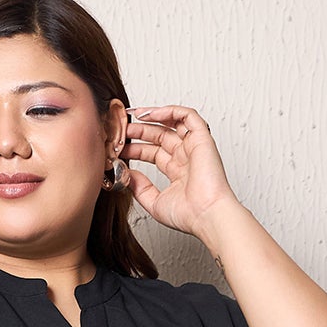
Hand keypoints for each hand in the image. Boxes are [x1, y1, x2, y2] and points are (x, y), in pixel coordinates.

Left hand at [121, 103, 238, 240]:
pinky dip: (169, 111)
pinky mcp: (202, 138)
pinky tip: (150, 114)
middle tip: (122, 129)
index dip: (136, 148)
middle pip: (160, 136)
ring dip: (153, 117)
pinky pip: (187, 116)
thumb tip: (127, 175)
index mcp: (177, 172)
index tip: (120, 147)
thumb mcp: (154, 202)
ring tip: (134, 117)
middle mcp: (186, 158)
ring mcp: (194, 147)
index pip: (153, 153)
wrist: (206, 215)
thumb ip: (139, 188)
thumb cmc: (188, 215)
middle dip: (140, 131)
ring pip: (173, 122)